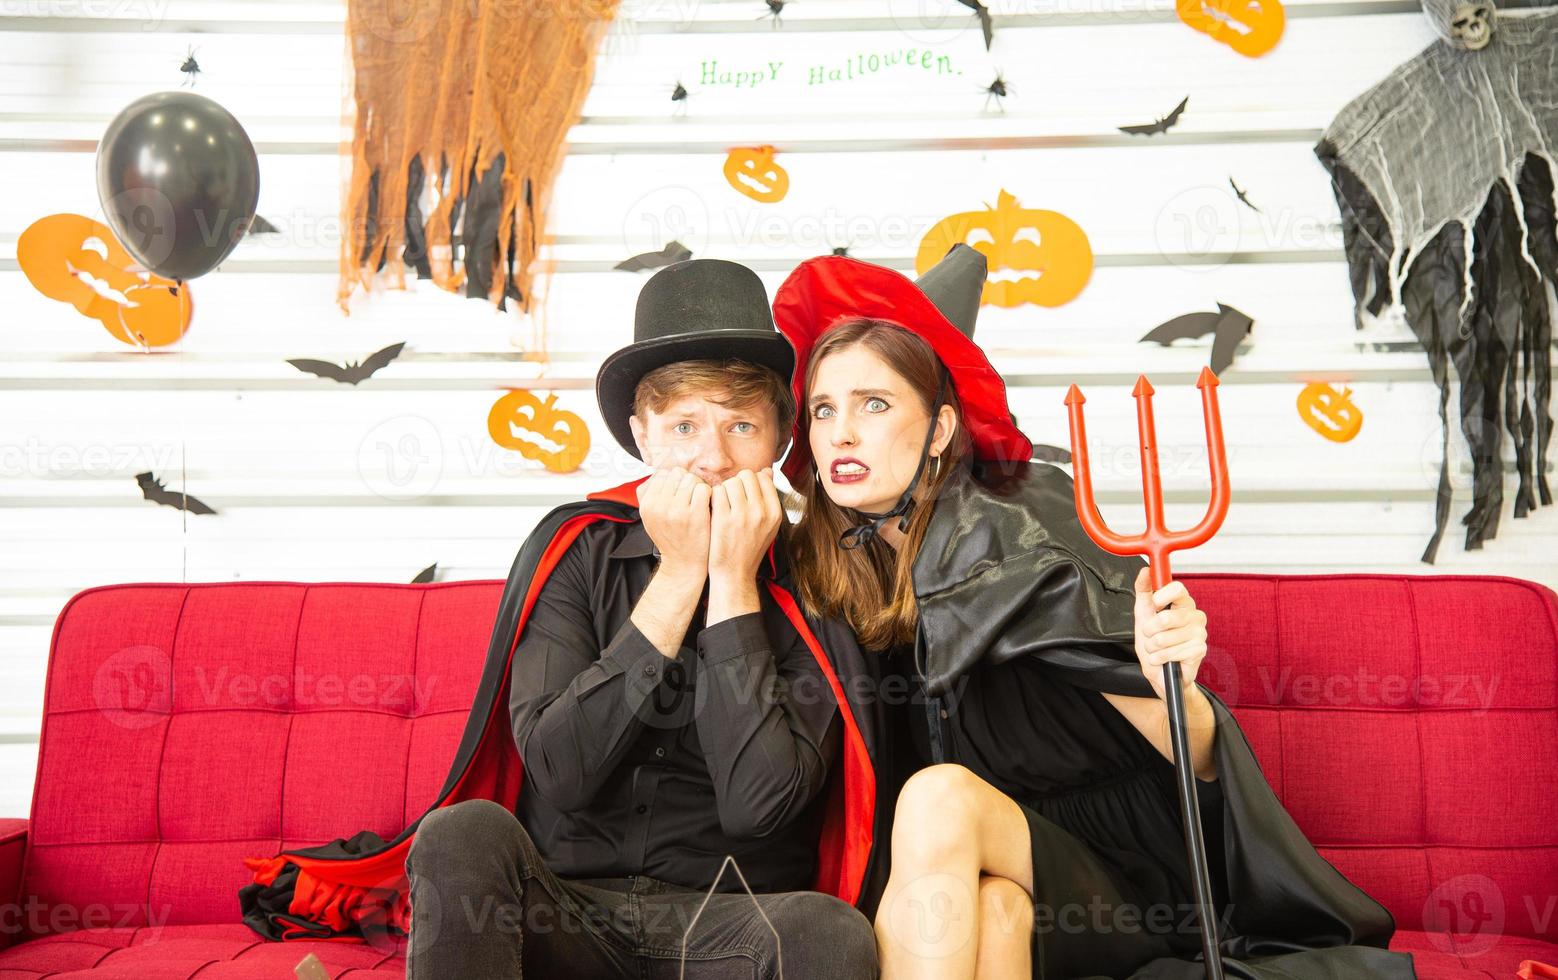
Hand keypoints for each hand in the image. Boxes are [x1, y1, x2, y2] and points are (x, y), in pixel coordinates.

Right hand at [638, 466, 711, 581]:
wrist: (684, 563)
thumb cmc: (671, 538)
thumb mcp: (652, 518)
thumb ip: (652, 494)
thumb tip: (661, 472)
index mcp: (647, 505)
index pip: (662, 475)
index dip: (674, 481)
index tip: (679, 493)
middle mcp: (659, 506)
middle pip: (678, 474)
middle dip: (686, 482)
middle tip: (691, 498)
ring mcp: (677, 510)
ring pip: (691, 479)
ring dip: (698, 488)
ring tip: (698, 502)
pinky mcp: (696, 514)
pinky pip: (704, 489)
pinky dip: (709, 494)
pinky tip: (707, 505)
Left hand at [708, 468, 782, 581]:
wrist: (734, 574)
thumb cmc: (749, 549)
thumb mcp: (768, 525)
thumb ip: (768, 498)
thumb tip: (767, 471)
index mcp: (774, 513)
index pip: (763, 478)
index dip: (751, 482)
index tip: (745, 494)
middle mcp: (761, 512)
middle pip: (747, 476)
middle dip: (737, 483)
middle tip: (732, 498)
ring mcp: (742, 516)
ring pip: (731, 482)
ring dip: (724, 489)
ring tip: (723, 504)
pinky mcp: (723, 519)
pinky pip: (717, 492)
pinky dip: (714, 497)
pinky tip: (715, 509)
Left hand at [1132, 566, 1209, 702]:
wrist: (1159, 669)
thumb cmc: (1153, 640)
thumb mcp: (1143, 612)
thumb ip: (1144, 589)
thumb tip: (1145, 570)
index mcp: (1183, 603)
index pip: (1178, 589)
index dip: (1161, 597)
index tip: (1154, 605)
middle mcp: (1195, 615)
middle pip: (1167, 617)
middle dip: (1150, 630)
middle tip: (1150, 634)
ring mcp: (1199, 633)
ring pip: (1165, 638)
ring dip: (1153, 646)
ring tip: (1156, 647)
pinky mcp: (1200, 650)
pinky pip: (1171, 652)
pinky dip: (1160, 657)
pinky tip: (1164, 658)